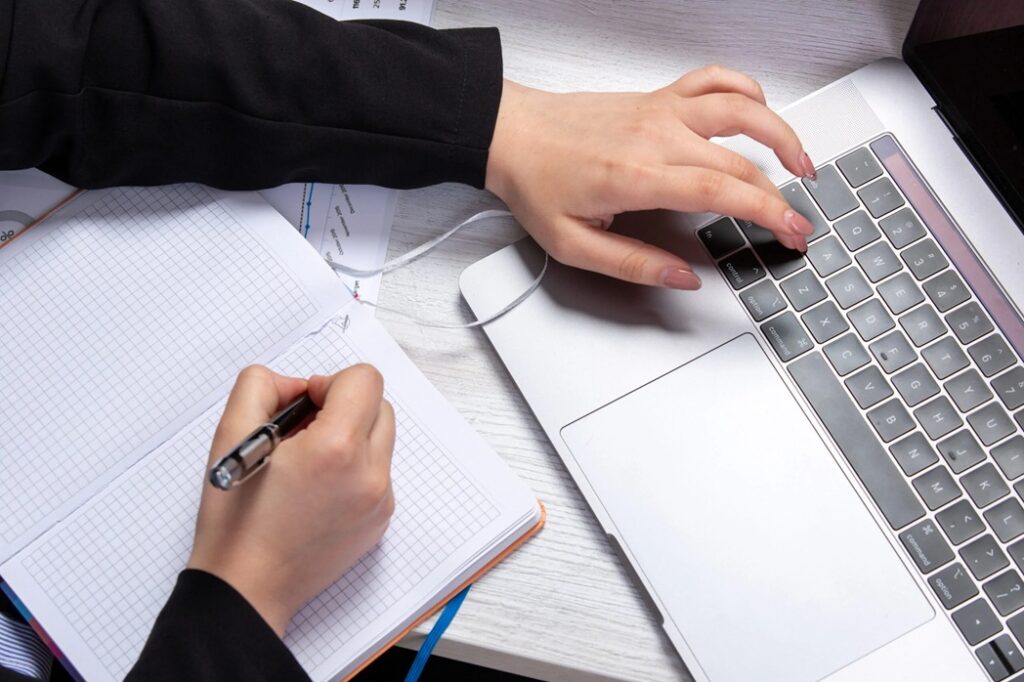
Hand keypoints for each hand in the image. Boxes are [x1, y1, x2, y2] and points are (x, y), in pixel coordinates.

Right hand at [188, 364, 395, 635]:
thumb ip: (262, 386)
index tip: (303, 406)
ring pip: (381, 439)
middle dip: (342, 407)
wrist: (247, 588)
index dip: (329, 383)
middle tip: (301, 433)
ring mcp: (380, 501)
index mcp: (336, 449)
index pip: (365, 380)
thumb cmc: (236, 521)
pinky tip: (316, 490)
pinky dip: (354, 468)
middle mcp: (369, 474)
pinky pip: (378, 472)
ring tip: (307, 463)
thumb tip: (297, 386)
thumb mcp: (230, 434)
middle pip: (379, 406)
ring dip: (350, 436)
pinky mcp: (380, 521)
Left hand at [485, 65, 816, 289]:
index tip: (792, 233)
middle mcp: (655, 136)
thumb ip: (633, 264)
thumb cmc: (536, 182)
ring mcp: (659, 111)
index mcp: (638, 176)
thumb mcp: (574, 245)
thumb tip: (683, 277)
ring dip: (780, 132)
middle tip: (797, 223)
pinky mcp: (656, 98)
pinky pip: (711, 80)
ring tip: (802, 162)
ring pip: (740, 108)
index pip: (721, 191)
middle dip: (780, 195)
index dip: (767, 213)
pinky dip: (744, 88)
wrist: (510, 134)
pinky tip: (759, 108)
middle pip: (738, 162)